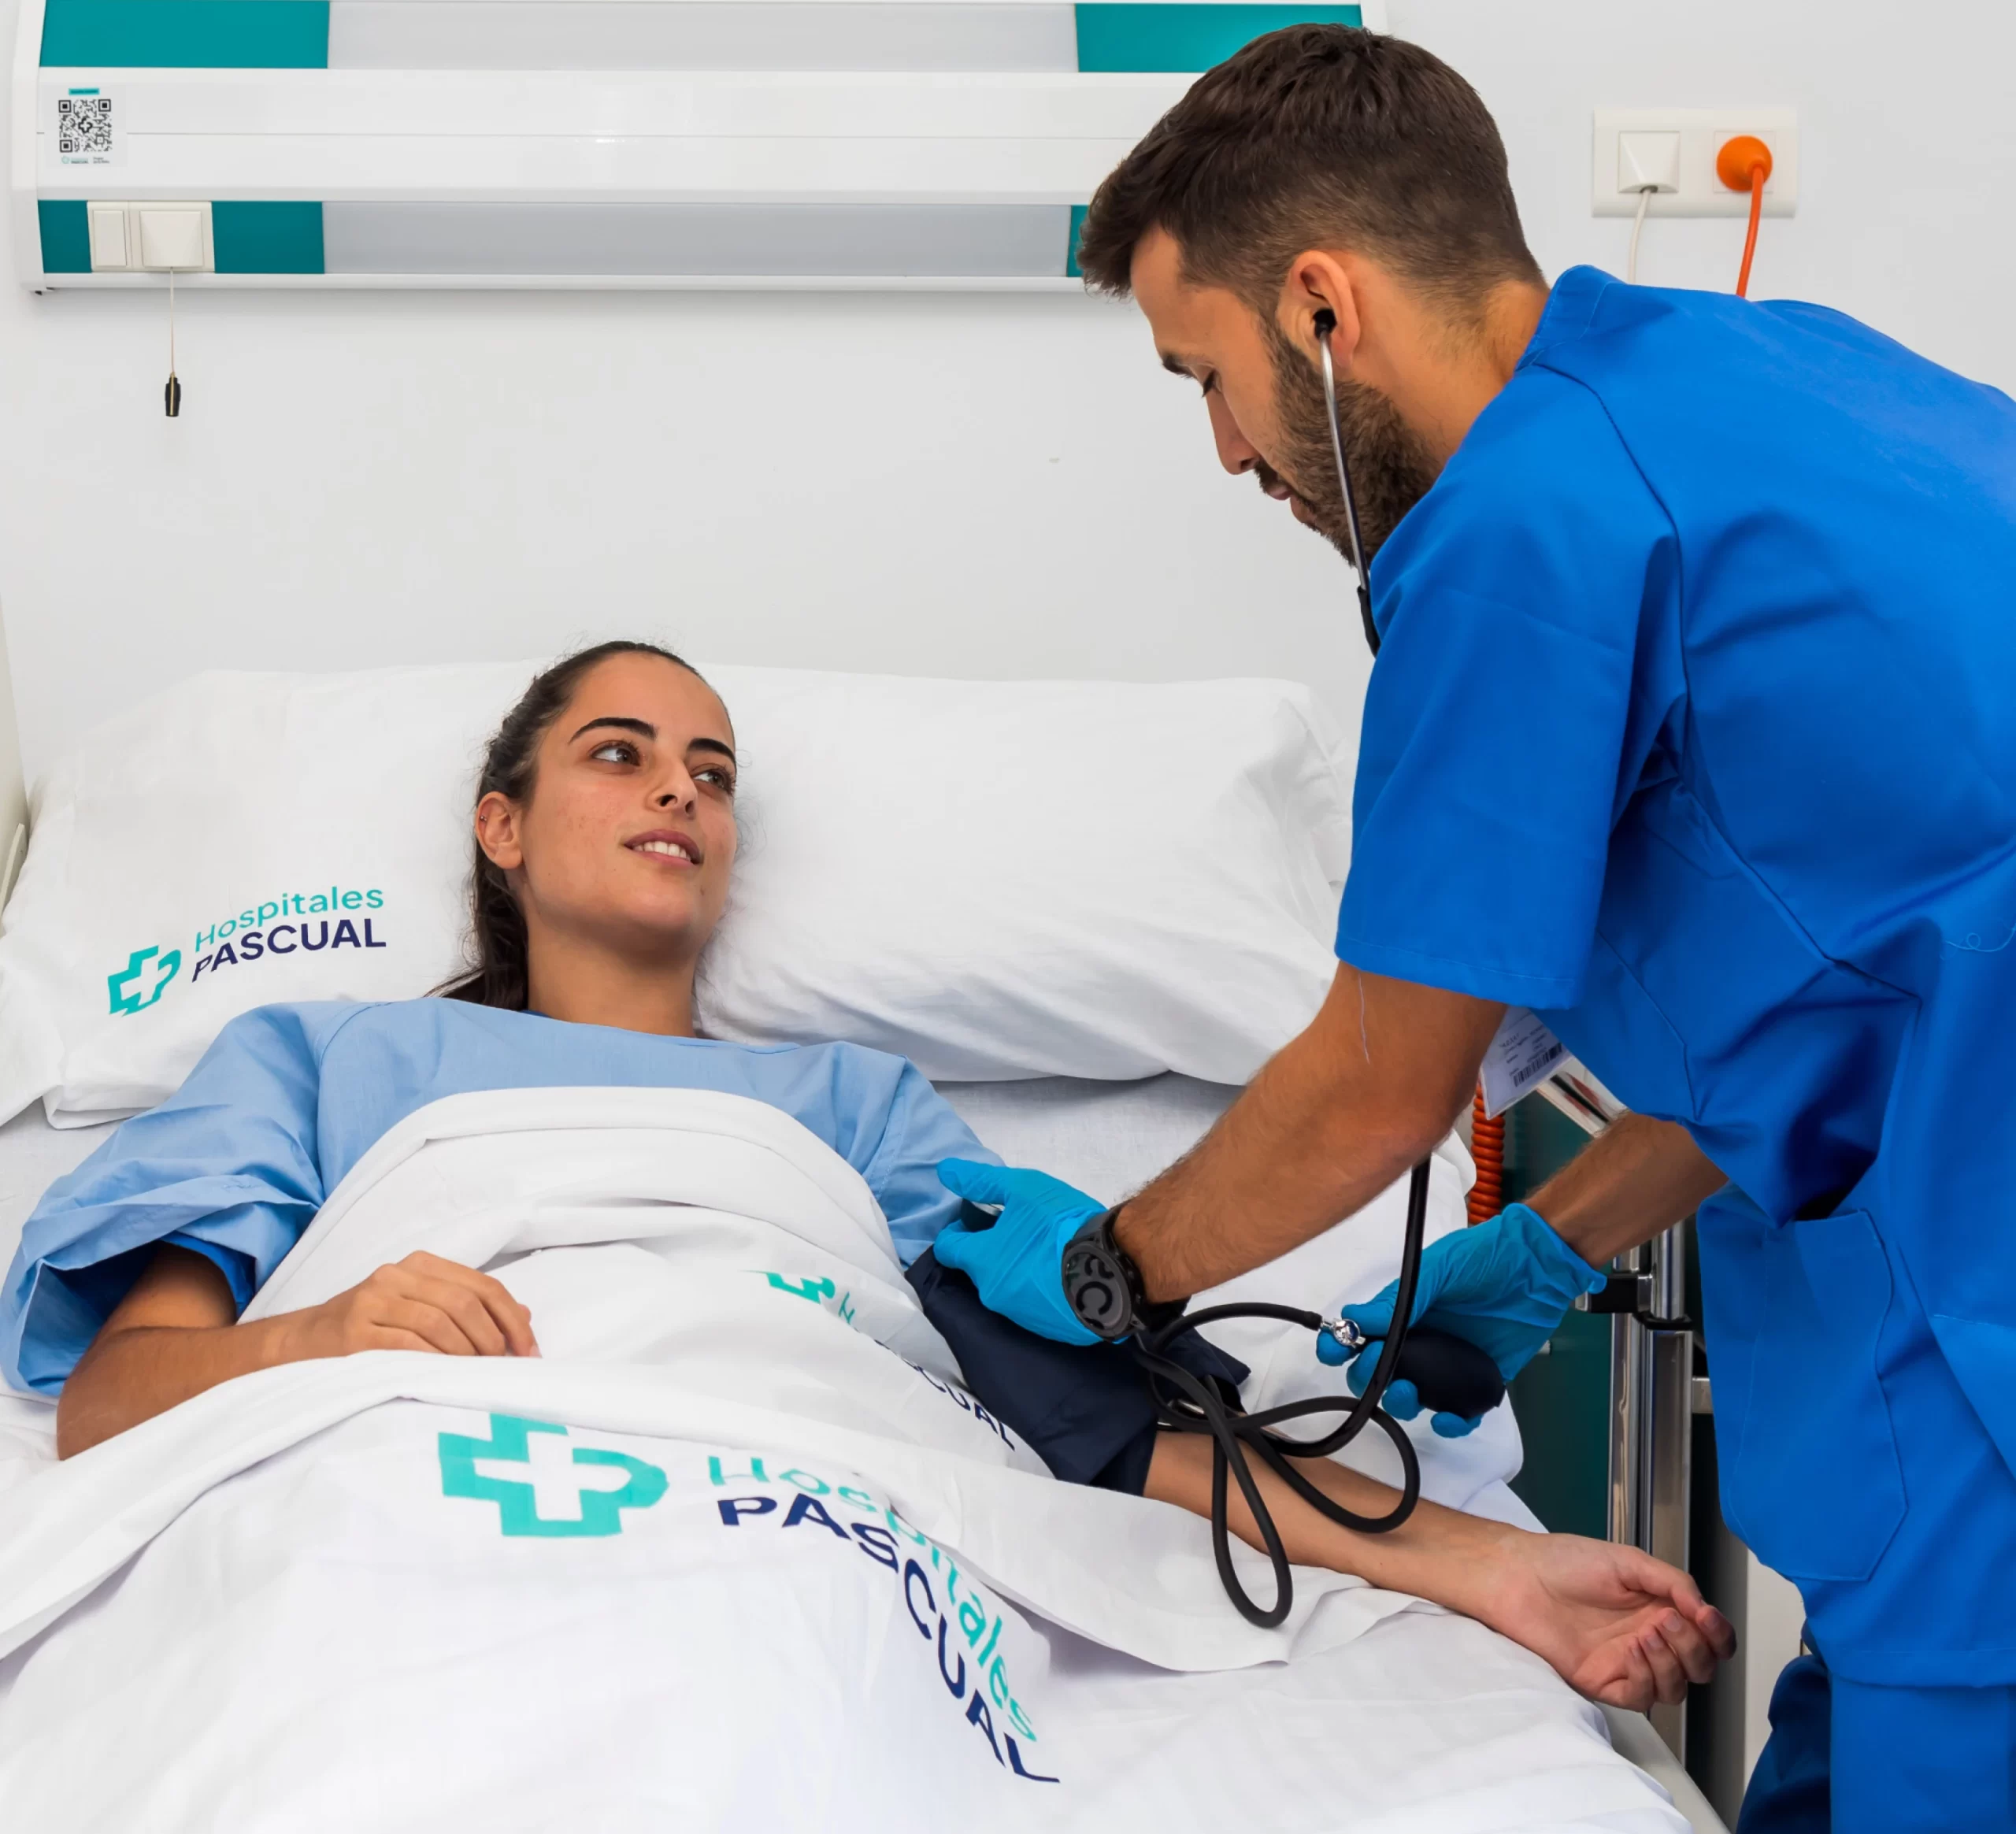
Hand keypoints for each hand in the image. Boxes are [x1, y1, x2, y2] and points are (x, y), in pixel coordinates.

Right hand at [278, 1252, 538, 1362]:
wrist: (301, 1343)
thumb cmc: (370, 1328)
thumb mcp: (420, 1308)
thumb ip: (467, 1307)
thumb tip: (524, 1316)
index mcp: (421, 1265)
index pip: (483, 1285)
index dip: (512, 1318)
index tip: (529, 1350)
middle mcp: (397, 1275)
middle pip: (464, 1302)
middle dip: (494, 1339)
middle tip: (504, 1367)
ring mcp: (373, 1300)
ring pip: (439, 1321)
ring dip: (467, 1352)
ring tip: (478, 1374)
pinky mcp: (354, 1331)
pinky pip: (407, 1344)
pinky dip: (434, 1360)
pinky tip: (446, 1375)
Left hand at [932, 1160, 1105, 1344]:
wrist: (1114, 1268)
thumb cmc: (1062, 1225)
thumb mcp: (1024, 1189)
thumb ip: (982, 1181)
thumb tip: (945, 1171)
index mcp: (983, 1261)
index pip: (948, 1249)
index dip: (957, 1230)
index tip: (977, 1217)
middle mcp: (994, 1293)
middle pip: (979, 1268)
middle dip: (989, 1248)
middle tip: (1018, 1228)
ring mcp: (1022, 1315)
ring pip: (1007, 1287)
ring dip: (1015, 1268)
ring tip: (1042, 1249)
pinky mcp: (1049, 1328)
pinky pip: (1034, 1304)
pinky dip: (1039, 1287)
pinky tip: (1059, 1272)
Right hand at [1317, 1202, 1602, 1435]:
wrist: (1539, 1267)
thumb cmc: (1484, 1259)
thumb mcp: (1438, 1268)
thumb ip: (1399, 1298)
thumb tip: (1354, 1320)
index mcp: (1402, 1312)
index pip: (1360, 1335)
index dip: (1341, 1345)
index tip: (1334, 1351)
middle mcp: (1419, 1341)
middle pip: (1379, 1372)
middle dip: (1368, 1377)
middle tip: (1377, 1369)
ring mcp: (1448, 1365)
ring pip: (1412, 1396)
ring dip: (1401, 1401)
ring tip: (1407, 1392)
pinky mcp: (1480, 1382)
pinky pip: (1459, 1413)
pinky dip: (1450, 1424)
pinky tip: (1446, 1418)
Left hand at [1481, 1530, 1735, 1711]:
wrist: (1520, 1576)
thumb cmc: (1567, 1562)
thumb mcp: (1630, 1561)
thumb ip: (1674, 1583)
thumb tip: (1706, 1610)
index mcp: (1660, 1609)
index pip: (1708, 1637)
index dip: (1719, 1635)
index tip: (1709, 1619)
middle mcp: (1649, 1640)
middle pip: (1699, 1667)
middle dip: (1695, 1648)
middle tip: (1669, 1620)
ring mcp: (1627, 1664)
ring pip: (1676, 1688)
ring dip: (1672, 1663)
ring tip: (1648, 1631)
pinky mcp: (1604, 1682)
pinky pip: (1641, 1697)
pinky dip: (1647, 1677)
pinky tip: (1633, 1650)